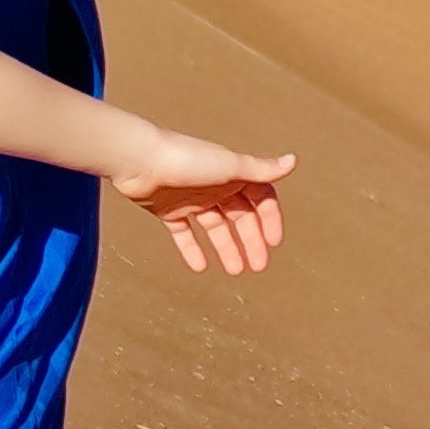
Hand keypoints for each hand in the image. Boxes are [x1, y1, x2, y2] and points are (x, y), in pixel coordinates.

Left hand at [106, 126, 294, 275]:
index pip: (259, 198)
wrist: (136, 159)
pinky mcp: (167, 208)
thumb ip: (259, 170)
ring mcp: (190, 197)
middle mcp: (213, 184)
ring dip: (226, 248)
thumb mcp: (228, 166)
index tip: (274, 243)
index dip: (269, 219)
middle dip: (251, 240)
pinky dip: (192, 249)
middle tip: (258, 266)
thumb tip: (293, 161)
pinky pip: (184, 233)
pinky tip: (201, 267)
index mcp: (231, 173)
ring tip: (235, 271)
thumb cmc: (184, 158)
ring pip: (214, 227)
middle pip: (239, 216)